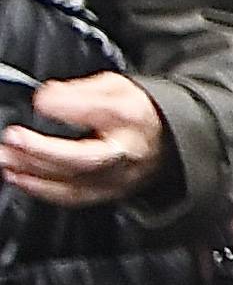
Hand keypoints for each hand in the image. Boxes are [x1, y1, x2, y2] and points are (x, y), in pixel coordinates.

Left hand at [1, 69, 167, 205]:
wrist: (164, 142)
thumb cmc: (134, 113)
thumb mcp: (113, 86)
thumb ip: (79, 90)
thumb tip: (46, 97)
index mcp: (132, 117)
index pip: (102, 112)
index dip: (68, 107)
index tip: (41, 101)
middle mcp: (127, 152)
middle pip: (86, 158)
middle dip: (44, 150)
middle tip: (12, 138)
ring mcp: (118, 178)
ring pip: (74, 182)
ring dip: (34, 171)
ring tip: (6, 158)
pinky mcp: (107, 194)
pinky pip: (72, 198)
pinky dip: (41, 189)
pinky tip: (19, 177)